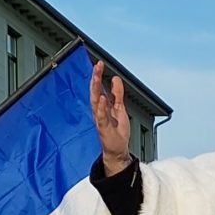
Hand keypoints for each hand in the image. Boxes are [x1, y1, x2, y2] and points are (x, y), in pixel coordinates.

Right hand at [91, 60, 134, 175]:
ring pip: (95, 102)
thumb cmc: (116, 131)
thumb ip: (117, 94)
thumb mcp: (119, 108)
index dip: (98, 76)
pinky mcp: (103, 128)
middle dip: (95, 78)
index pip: (98, 88)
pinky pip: (101, 116)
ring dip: (95, 89)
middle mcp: (99, 111)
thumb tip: (116, 79)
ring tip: (96, 76)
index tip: (99, 64)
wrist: (117, 150)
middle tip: (97, 66)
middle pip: (95, 92)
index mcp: (102, 106)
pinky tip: (102, 97)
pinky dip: (101, 107)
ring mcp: (100, 119)